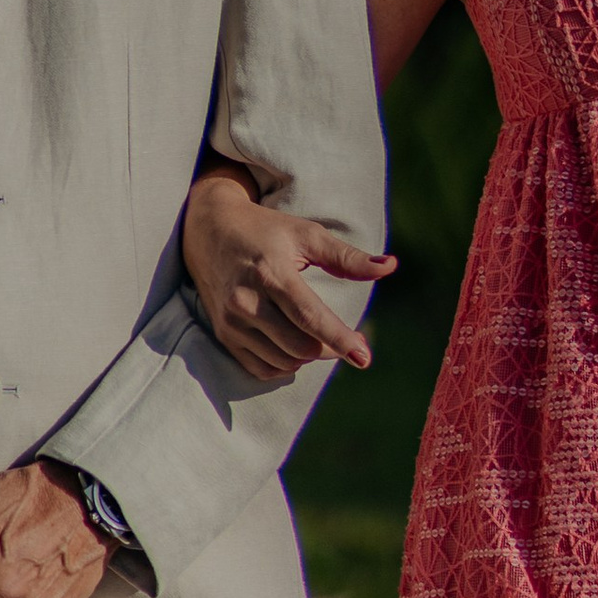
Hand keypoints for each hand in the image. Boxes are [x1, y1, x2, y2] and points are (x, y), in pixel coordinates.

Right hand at [181, 167, 394, 384]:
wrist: (208, 229)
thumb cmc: (265, 230)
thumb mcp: (307, 234)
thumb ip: (347, 257)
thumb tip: (390, 267)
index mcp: (272, 273)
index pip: (311, 317)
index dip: (340, 340)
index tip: (364, 357)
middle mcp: (247, 300)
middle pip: (300, 346)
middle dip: (328, 347)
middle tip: (341, 337)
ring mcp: (231, 321)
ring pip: (283, 361)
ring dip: (307, 357)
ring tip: (315, 337)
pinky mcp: (223, 334)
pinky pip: (261, 368)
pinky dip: (284, 365)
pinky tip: (292, 347)